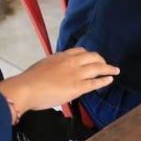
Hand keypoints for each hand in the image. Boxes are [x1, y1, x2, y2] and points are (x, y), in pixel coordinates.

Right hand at [0, 47, 118, 111]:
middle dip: (101, 59)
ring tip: (115, 70)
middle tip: (105, 63)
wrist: (26, 88)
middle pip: (93, 57)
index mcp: (61, 56)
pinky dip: (104, 80)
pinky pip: (95, 82)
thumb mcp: (43, 66)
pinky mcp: (78, 87)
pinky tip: (110, 79)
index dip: (89, 55)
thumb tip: (56, 73)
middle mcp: (71, 62)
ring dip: (108, 68)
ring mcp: (76, 74)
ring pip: (97, 68)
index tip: (92, 58)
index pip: (80, 51)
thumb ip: (53, 67)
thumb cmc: (29, 80)